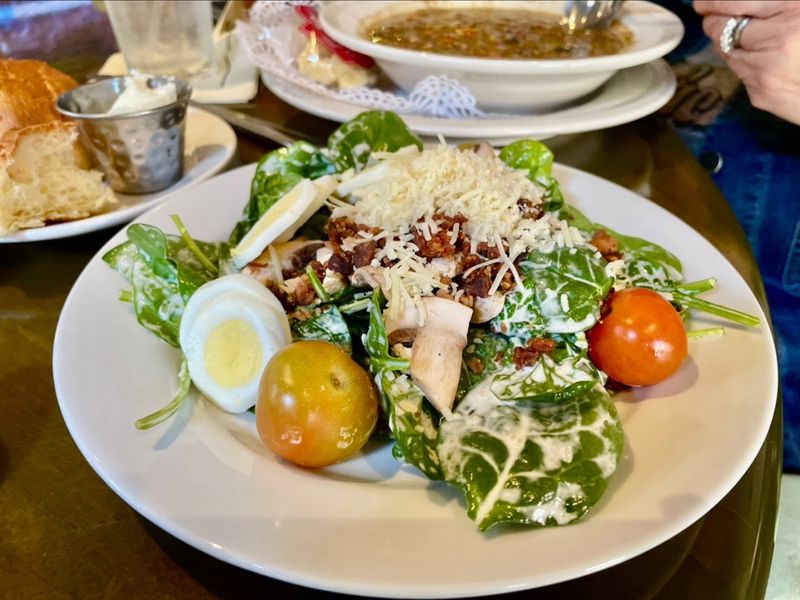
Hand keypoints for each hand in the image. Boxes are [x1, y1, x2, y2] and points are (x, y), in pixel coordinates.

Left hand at [694, 0, 799, 123]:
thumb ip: (778, 5)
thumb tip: (742, 6)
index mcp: (793, 8)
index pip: (733, 2)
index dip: (713, 2)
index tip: (704, 2)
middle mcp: (777, 36)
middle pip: (721, 27)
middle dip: (714, 21)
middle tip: (713, 17)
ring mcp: (764, 68)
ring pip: (726, 51)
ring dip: (728, 43)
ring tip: (745, 38)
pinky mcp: (760, 93)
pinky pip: (739, 72)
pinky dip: (743, 62)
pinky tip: (760, 59)